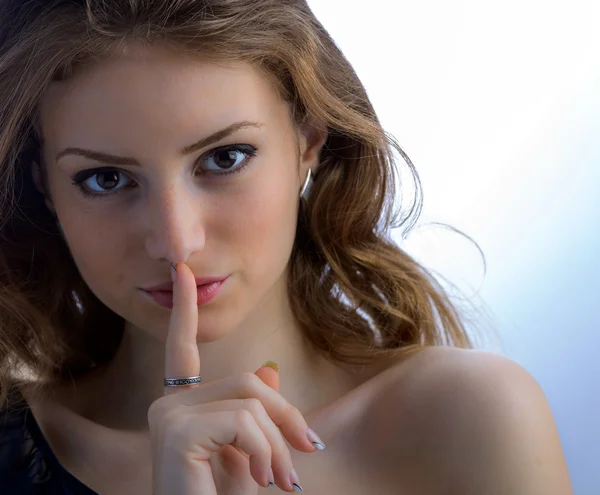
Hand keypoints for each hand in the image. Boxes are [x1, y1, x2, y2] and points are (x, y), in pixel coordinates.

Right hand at [148, 262, 319, 493]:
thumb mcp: (252, 457)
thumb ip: (256, 415)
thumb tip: (269, 370)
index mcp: (183, 408)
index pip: (183, 348)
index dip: (186, 309)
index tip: (182, 270)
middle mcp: (168, 405)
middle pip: (247, 381)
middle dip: (287, 417)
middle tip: (305, 454)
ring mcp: (167, 416)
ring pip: (251, 399)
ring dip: (278, 444)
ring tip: (282, 481)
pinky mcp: (176, 430)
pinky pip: (244, 421)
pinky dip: (266, 451)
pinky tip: (261, 482)